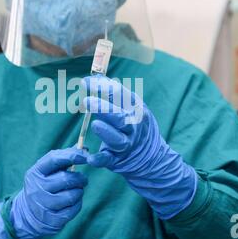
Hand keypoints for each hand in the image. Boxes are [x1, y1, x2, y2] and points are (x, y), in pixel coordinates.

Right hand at [0, 147, 87, 238]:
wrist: (28, 213)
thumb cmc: (44, 185)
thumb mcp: (48, 170)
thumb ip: (65, 158)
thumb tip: (84, 148)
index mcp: (35, 172)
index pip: (54, 159)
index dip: (72, 156)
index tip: (86, 156)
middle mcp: (37, 188)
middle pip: (66, 179)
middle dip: (80, 178)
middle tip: (83, 179)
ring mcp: (43, 205)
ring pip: (72, 195)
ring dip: (79, 191)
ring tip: (77, 190)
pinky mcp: (52, 220)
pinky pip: (74, 209)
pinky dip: (77, 204)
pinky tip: (72, 202)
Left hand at [82, 75, 196, 219]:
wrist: (151, 156)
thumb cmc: (135, 125)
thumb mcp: (132, 106)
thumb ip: (114, 94)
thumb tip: (94, 78)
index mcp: (135, 108)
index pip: (119, 94)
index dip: (102, 87)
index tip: (86, 82)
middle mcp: (133, 126)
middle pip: (119, 117)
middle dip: (103, 108)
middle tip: (87, 101)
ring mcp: (127, 144)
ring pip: (118, 139)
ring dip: (106, 132)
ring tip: (95, 125)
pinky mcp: (118, 160)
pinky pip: (109, 160)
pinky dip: (100, 160)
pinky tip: (91, 158)